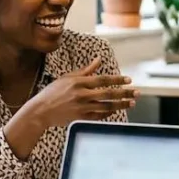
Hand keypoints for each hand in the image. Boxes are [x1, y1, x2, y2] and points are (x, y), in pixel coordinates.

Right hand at [22, 58, 138, 129]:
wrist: (41, 110)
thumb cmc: (53, 92)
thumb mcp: (68, 78)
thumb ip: (86, 70)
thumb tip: (99, 60)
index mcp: (78, 82)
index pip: (103, 80)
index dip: (117, 80)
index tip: (129, 80)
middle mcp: (82, 95)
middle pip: (108, 94)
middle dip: (125, 93)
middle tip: (137, 92)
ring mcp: (82, 108)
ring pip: (106, 106)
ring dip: (121, 105)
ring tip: (132, 103)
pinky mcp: (81, 118)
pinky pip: (99, 116)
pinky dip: (109, 113)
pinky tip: (117, 110)